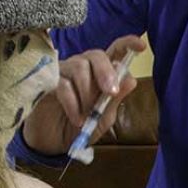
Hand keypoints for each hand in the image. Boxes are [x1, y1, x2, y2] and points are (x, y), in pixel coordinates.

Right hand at [21, 35, 146, 154]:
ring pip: (79, 66)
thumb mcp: (103, 118)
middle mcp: (82, 67)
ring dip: (87, 92)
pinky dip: (73, 103)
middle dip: (106, 72)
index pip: (114, 51)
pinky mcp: (46, 82)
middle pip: (96, 55)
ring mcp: (63, 72)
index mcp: (100, 73)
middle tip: (110, 92)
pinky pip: (63, 84)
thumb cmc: (79, 127)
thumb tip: (130, 80)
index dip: (127, 44)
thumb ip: (115, 100)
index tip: (141, 46)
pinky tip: (77, 118)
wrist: (53, 143)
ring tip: (87, 114)